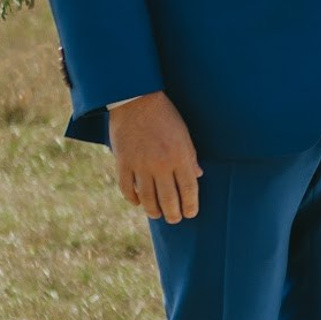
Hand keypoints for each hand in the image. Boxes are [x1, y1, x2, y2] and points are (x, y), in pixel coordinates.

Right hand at [109, 92, 201, 221]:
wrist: (136, 100)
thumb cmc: (165, 115)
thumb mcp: (184, 134)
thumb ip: (190, 156)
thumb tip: (197, 176)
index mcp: (180, 156)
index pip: (189, 189)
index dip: (191, 205)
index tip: (191, 213)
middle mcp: (161, 164)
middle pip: (169, 199)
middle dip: (173, 214)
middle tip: (175, 219)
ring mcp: (140, 165)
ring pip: (148, 198)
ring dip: (154, 211)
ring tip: (157, 214)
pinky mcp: (123, 163)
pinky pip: (127, 189)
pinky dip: (133, 199)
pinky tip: (138, 202)